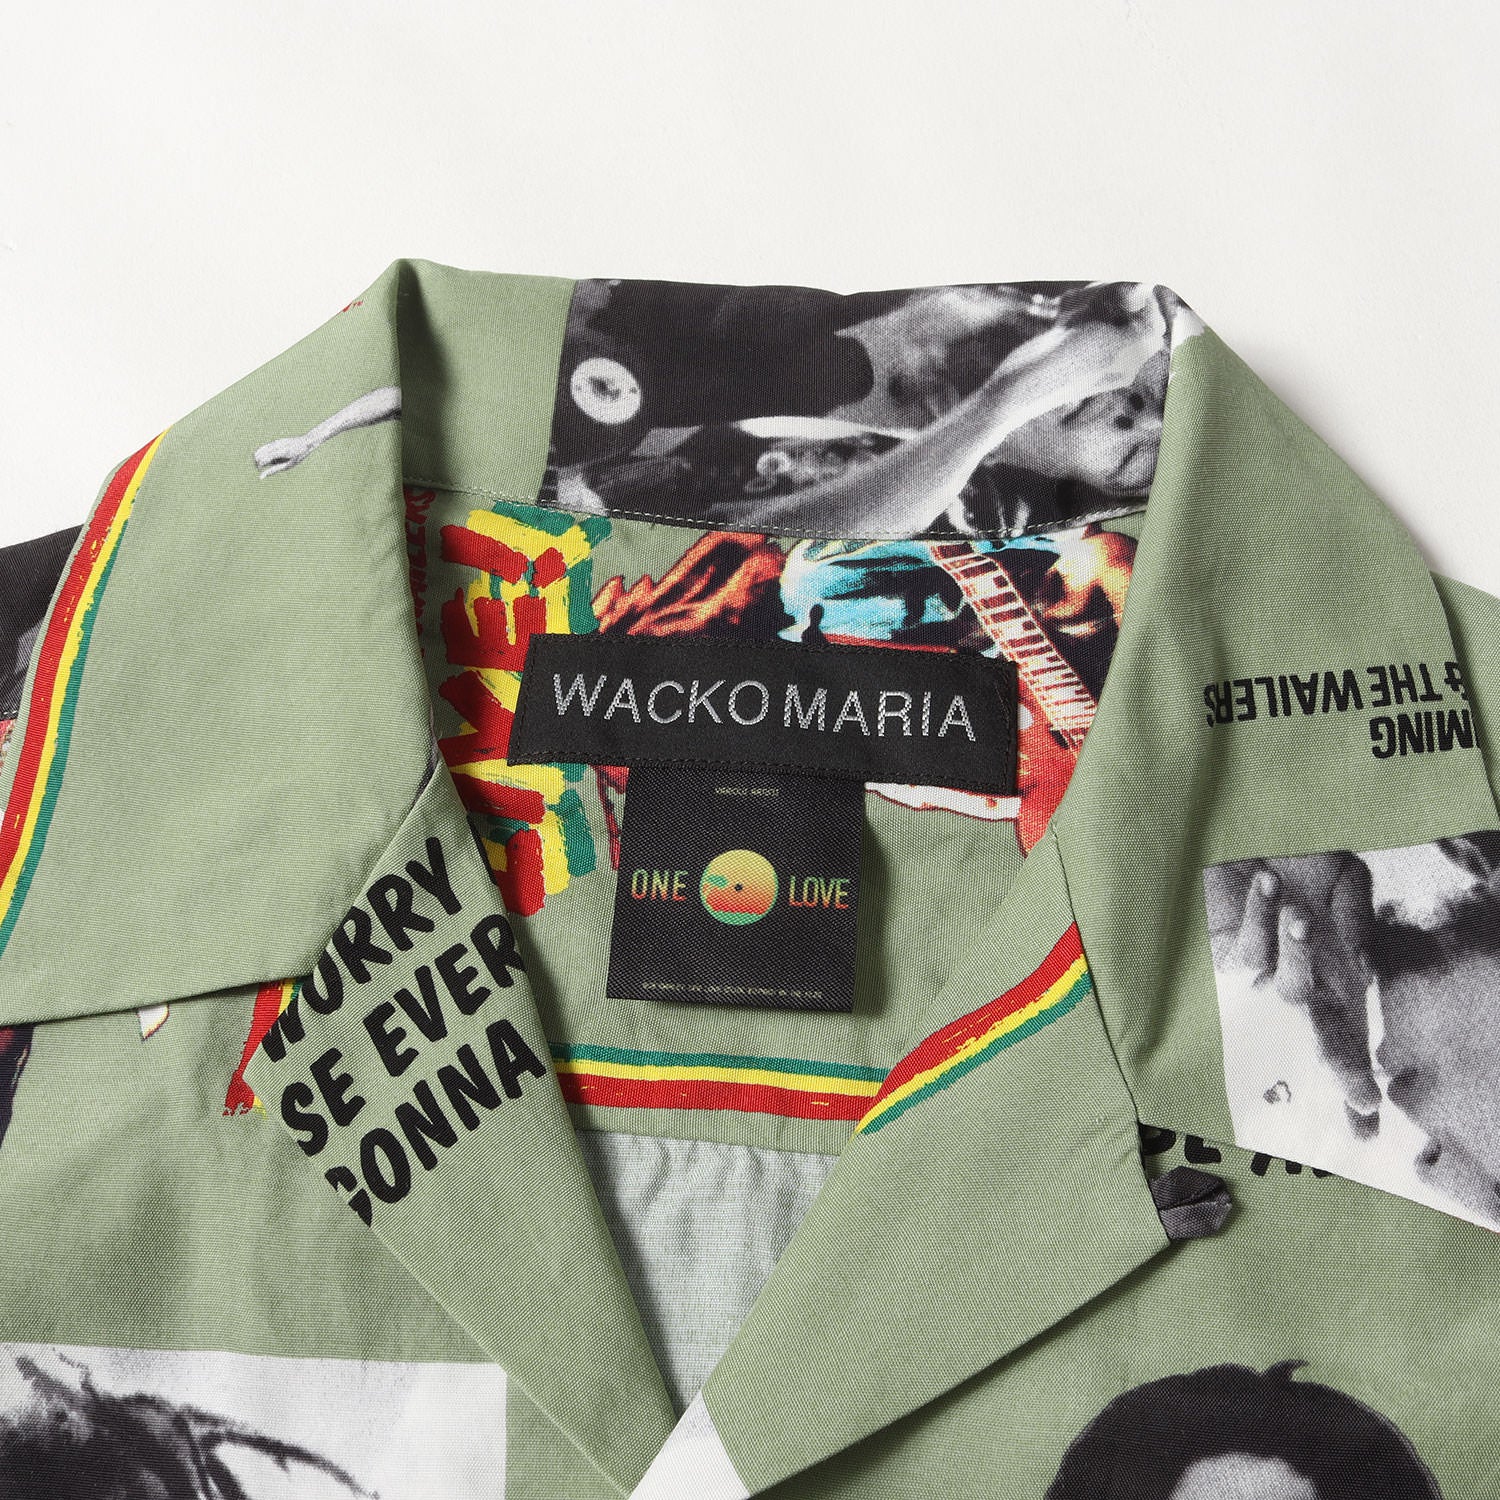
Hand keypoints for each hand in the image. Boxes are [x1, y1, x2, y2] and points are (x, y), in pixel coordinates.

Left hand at [1206, 854, 1382, 1121]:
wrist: (1247, 834)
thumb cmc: (1301, 858)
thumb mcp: (1345, 880)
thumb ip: (1356, 918)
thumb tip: (1359, 965)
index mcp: (1339, 978)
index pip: (1356, 1031)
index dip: (1360, 1072)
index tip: (1370, 1112)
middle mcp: (1305, 986)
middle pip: (1326, 1040)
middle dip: (1340, 1068)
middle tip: (1357, 1093)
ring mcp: (1266, 974)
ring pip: (1289, 988)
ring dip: (1298, 954)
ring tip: (1300, 917)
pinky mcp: (1226, 954)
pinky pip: (1246, 951)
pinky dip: (1261, 918)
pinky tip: (1268, 884)